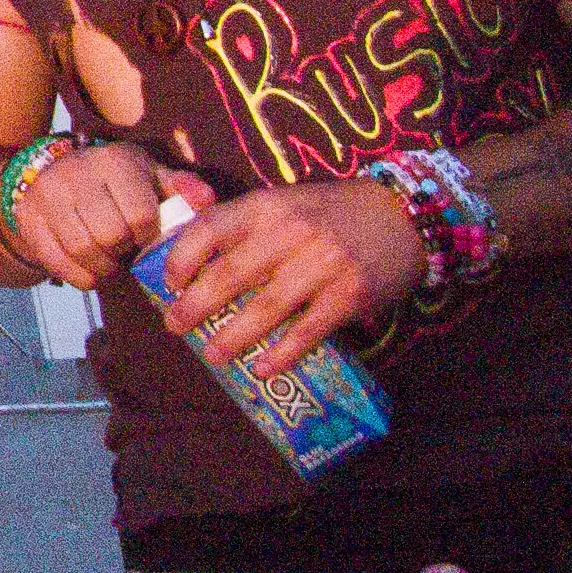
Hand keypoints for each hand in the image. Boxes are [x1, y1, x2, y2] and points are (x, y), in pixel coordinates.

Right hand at [10, 143, 209, 289]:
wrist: (52, 172)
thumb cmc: (116, 181)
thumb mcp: (148, 177)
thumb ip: (180, 188)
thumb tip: (207, 199)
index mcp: (114, 161)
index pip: (141, 215)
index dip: (148, 235)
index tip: (145, 234)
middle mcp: (76, 171)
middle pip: (111, 235)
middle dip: (123, 250)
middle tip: (124, 248)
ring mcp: (47, 193)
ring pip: (83, 250)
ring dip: (102, 266)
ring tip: (108, 259)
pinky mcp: (27, 215)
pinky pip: (57, 261)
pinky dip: (79, 276)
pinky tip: (89, 270)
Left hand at [157, 179, 427, 377]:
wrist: (403, 214)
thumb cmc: (331, 213)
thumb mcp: (285, 203)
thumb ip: (246, 225)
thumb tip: (193, 257)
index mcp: (266, 205)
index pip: (208, 228)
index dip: (181, 258)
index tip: (168, 283)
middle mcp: (290, 231)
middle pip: (230, 274)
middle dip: (196, 305)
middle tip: (175, 326)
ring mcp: (322, 263)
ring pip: (265, 308)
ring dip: (234, 337)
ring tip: (213, 356)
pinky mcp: (350, 294)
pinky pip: (308, 330)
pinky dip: (283, 354)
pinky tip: (263, 369)